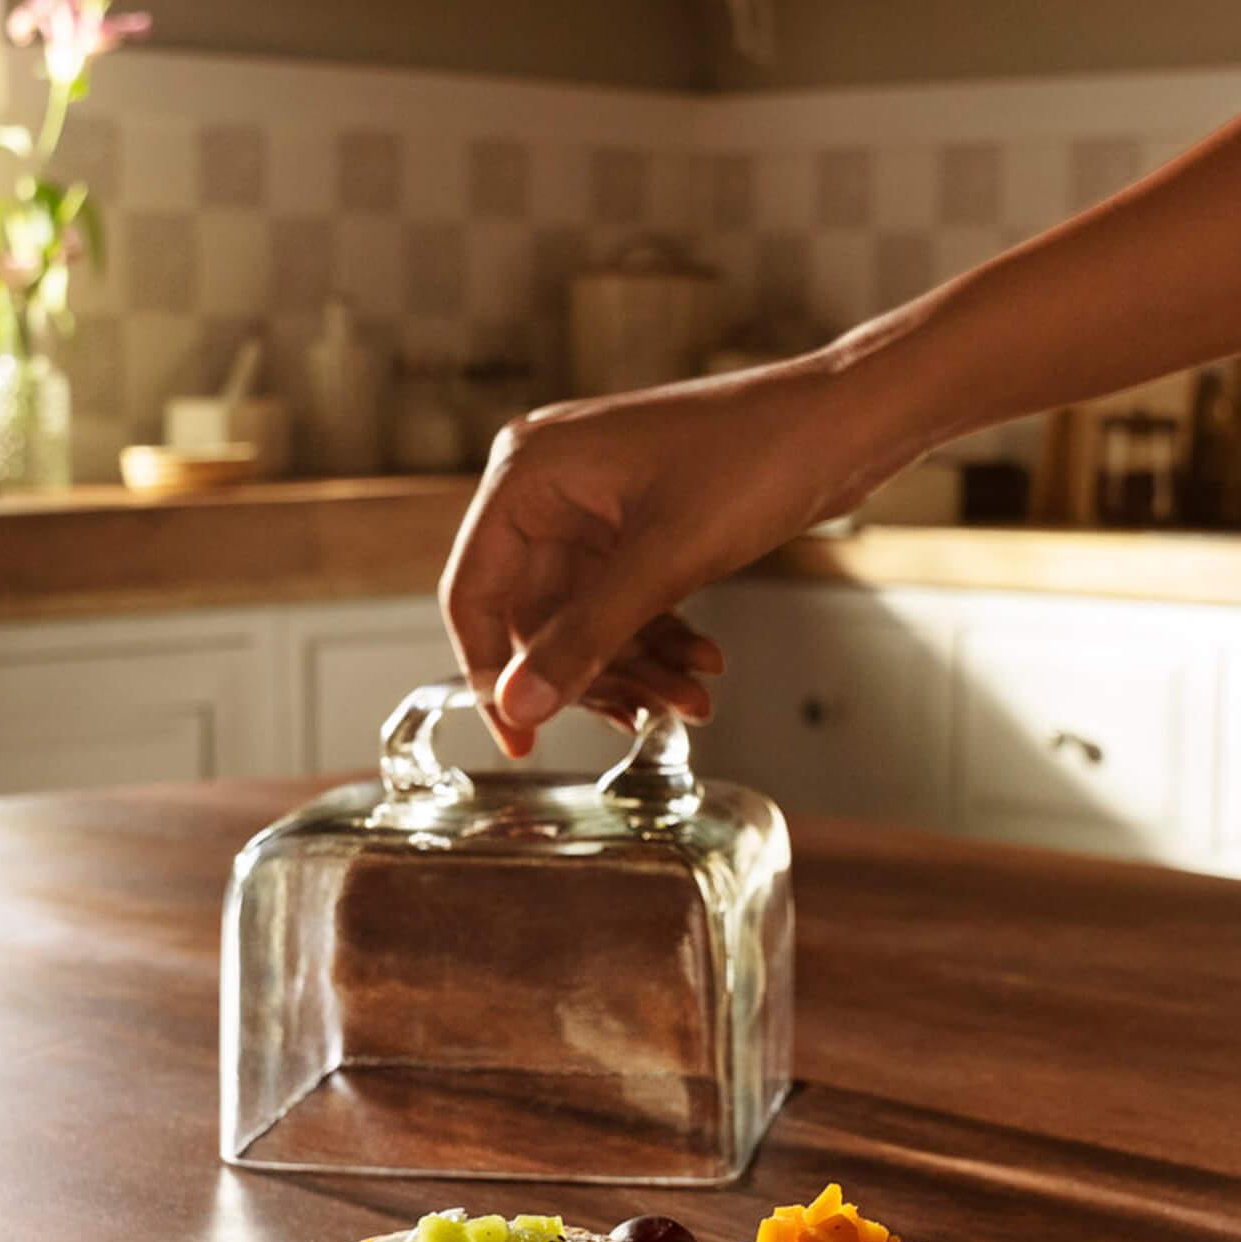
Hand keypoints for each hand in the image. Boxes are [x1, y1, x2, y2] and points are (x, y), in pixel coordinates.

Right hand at [440, 353, 890, 756]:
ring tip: (688, 702)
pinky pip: (622, 605)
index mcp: (529, 474)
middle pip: (534, 618)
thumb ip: (583, 640)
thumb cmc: (762, 454)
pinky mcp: (635, 526)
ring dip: (633, 668)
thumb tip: (517, 708)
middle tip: (636, 720)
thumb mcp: (664, 562)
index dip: (488, 673)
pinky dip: (657, 643)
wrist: (851, 417)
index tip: (518, 739)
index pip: (474, 592)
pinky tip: (700, 668)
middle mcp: (550, 488)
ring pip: (583, 620)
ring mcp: (594, 508)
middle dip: (591, 674)